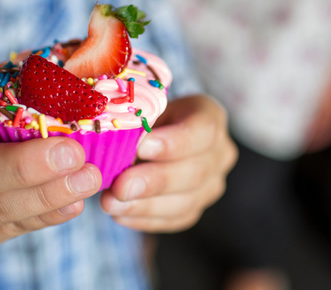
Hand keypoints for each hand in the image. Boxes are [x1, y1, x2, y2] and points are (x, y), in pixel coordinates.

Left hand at [100, 95, 236, 231]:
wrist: (155, 137)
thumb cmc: (149, 118)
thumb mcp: (145, 110)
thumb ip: (138, 125)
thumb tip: (117, 143)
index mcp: (210, 116)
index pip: (203, 130)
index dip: (174, 142)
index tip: (141, 148)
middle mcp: (219, 152)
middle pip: (195, 171)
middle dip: (154, 181)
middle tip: (120, 186)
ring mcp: (212, 184)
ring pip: (186, 202)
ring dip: (144, 205)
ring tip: (111, 203)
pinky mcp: (196, 207)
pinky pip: (174, 219)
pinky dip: (144, 219)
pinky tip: (120, 214)